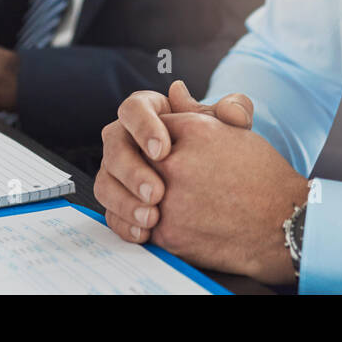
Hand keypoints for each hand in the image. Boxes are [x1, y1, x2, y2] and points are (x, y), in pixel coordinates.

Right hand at [93, 80, 253, 241]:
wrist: (218, 184)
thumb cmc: (217, 146)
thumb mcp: (227, 127)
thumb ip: (235, 113)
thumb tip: (231, 111)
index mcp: (148, 111)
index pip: (133, 109)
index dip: (143, 128)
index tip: (163, 150)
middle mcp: (125, 139)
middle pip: (113, 146)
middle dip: (132, 170)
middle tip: (156, 191)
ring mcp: (118, 171)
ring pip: (106, 181)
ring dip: (125, 201)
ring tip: (151, 217)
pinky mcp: (119, 200)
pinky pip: (110, 211)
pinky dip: (123, 223)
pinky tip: (144, 233)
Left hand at [148, 112, 308, 284]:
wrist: (283, 224)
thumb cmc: (262, 175)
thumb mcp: (233, 132)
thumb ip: (195, 110)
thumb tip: (173, 90)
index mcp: (191, 130)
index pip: (155, 123)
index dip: (163, 137)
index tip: (177, 150)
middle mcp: (175, 163)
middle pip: (139, 156)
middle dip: (151, 166)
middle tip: (177, 178)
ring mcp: (168, 201)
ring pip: (136, 192)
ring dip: (147, 194)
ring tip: (177, 200)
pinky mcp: (167, 235)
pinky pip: (143, 223)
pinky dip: (156, 222)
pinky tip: (180, 221)